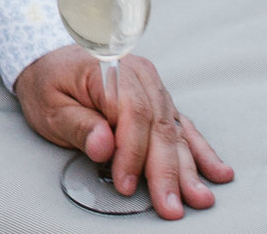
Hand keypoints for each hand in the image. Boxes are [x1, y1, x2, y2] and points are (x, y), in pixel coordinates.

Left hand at [15, 47, 231, 219]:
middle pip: (159, 127)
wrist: (51, 60)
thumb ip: (78, 125)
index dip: (132, 153)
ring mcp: (154, 90)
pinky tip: (218, 172)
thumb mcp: (49, 104)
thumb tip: (103, 146)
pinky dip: (200, 152)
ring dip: (188, 168)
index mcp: (111, 68)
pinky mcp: (160, 104)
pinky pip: (183, 129)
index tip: (125, 184)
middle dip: (167, 171)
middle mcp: (140, 76)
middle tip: (171, 206)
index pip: (132, 115)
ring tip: (200, 198)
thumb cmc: (49, 82)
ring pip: (175, 132)